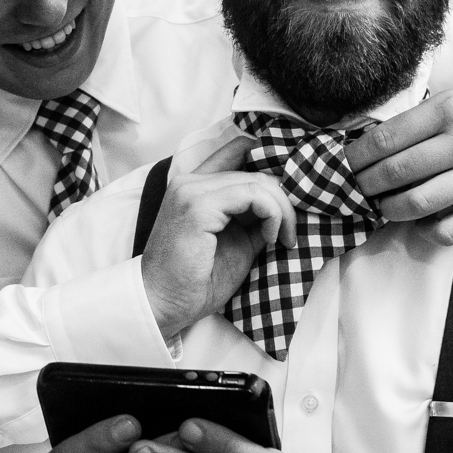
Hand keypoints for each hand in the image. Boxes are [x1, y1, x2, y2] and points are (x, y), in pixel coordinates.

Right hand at [140, 138, 295, 338]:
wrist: (163, 303)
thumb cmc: (196, 279)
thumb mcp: (236, 240)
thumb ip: (255, 217)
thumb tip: (287, 206)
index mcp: (196, 185)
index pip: (239, 150)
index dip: (269, 164)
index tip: (286, 200)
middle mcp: (190, 180)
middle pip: (255, 170)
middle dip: (283, 200)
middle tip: (289, 233)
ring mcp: (192, 190)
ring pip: (257, 181)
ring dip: (281, 210)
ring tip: (282, 239)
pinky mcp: (198, 206)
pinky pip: (252, 195)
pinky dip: (272, 214)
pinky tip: (271, 238)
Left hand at [346, 86, 452, 244]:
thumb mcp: (442, 104)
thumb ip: (406, 126)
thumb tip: (358, 156)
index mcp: (447, 112)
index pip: (386, 139)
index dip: (355, 157)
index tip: (341, 165)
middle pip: (397, 171)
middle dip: (365, 183)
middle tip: (353, 187)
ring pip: (418, 203)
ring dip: (388, 208)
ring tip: (380, 204)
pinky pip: (449, 231)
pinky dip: (425, 231)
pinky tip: (418, 221)